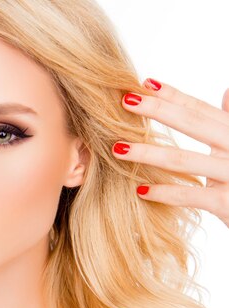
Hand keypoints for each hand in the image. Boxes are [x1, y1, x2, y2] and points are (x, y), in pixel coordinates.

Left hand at [112, 78, 228, 227]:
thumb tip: (227, 91)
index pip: (201, 110)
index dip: (173, 96)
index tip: (143, 84)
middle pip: (193, 123)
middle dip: (157, 110)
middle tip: (124, 101)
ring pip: (184, 160)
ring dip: (148, 153)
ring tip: (118, 148)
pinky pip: (191, 196)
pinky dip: (165, 193)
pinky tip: (140, 190)